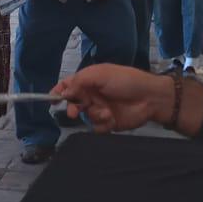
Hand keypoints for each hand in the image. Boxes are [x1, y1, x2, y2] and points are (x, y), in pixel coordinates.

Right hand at [52, 64, 170, 132]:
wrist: (150, 98)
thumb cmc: (126, 80)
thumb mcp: (100, 74)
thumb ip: (79, 81)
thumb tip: (63, 91)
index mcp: (90, 80)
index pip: (69, 85)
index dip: (59, 91)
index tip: (52, 99)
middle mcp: (93, 95)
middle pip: (73, 103)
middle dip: (72, 107)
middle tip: (74, 111)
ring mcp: (100, 109)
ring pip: (85, 116)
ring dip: (94, 114)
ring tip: (107, 112)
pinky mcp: (108, 123)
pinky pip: (96, 127)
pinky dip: (102, 124)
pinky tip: (112, 119)